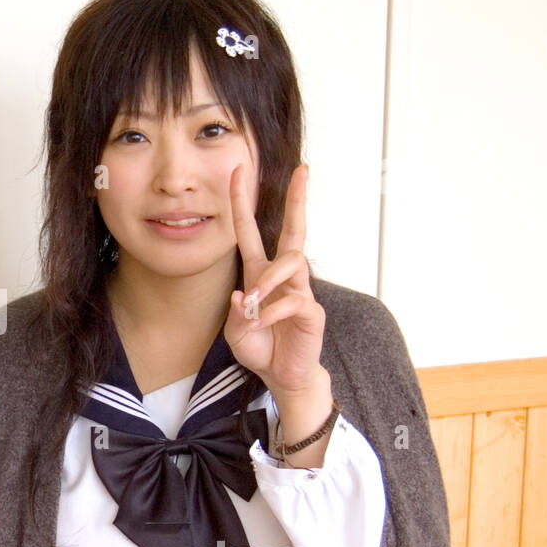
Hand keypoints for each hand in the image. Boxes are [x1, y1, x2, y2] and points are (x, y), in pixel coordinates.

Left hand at [223, 164, 325, 397]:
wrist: (282, 375)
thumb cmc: (260, 348)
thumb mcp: (235, 331)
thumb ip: (235, 314)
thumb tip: (241, 294)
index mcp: (259, 274)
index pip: (249, 231)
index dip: (242, 202)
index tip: (238, 171)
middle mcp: (282, 276)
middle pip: (293, 230)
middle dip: (297, 199)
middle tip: (303, 171)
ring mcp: (300, 291)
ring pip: (291, 262)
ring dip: (268, 279)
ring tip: (252, 301)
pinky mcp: (311, 311)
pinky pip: (292, 301)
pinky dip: (271, 313)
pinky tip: (260, 324)